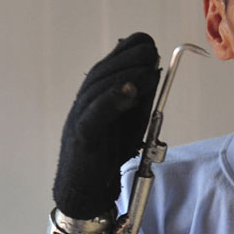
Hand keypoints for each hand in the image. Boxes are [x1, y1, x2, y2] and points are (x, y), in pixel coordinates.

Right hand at [53, 33, 159, 218]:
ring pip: (98, 88)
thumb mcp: (130, 118)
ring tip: (148, 69)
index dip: (128, 52)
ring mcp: (80, 117)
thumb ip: (140, 95)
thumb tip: (154, 67)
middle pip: (103, 71)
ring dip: (125, 75)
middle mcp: (85, 101)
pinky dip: (112, 100)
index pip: (109, 63)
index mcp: (96, 94)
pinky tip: (130, 91)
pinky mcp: (81, 136)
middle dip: (129, 59)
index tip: (149, 45)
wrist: (86, 188)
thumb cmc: (108, 152)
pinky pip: (95, 114)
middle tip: (152, 52)